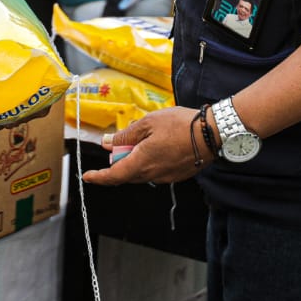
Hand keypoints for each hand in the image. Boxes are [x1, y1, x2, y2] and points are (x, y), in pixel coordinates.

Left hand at [82, 107, 210, 185]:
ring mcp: (166, 177)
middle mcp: (152, 175)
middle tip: (123, 141)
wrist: (212, 133)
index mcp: (141, 163)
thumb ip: (126, 135)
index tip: (88, 176)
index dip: (99, 177)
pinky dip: (152, 159)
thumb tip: (108, 142)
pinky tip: (162, 143)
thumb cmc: (180, 125)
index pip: (113, 176)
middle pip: (127, 173)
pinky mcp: (177, 175)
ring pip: (142, 171)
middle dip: (121, 160)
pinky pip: (157, 170)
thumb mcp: (148, 123)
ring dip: (137, 158)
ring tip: (148, 137)